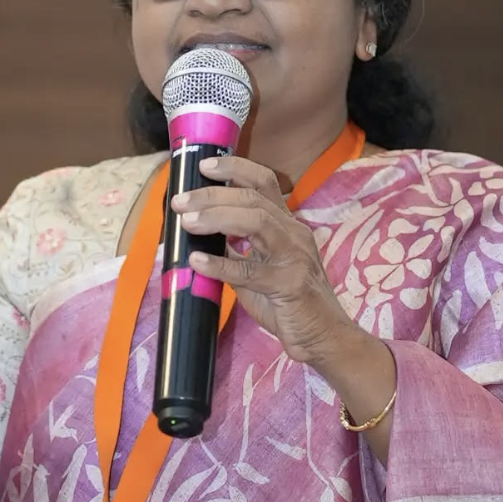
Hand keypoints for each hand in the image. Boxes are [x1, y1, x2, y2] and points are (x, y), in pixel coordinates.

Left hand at [172, 156, 354, 364]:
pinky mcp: (289, 285)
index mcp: (287, 224)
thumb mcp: (258, 267)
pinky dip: (220, 264)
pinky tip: (197, 261)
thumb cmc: (288, 302)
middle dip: (213, 195)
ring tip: (187, 222)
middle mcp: (293, 233)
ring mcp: (293, 257)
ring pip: (256, 222)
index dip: (234, 168)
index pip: (264, 182)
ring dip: (217, 217)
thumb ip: (234, 249)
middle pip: (252, 198)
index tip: (204, 165)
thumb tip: (197, 233)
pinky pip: (250, 270)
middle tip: (180, 201)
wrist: (322, 336)